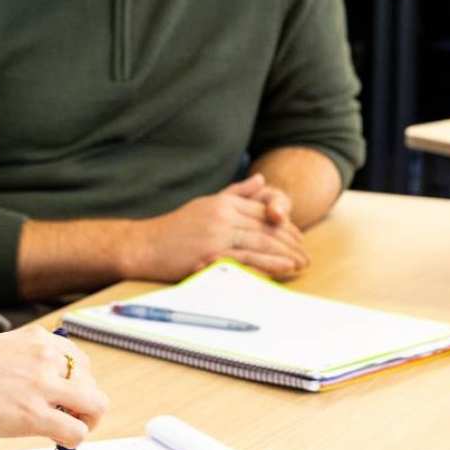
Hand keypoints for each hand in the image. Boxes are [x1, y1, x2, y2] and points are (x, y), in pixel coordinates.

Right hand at [0, 326, 107, 448]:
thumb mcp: (5, 350)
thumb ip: (32, 362)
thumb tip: (54, 388)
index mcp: (38, 338)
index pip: (79, 360)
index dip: (76, 382)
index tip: (65, 396)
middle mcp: (46, 356)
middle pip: (90, 381)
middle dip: (83, 401)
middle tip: (65, 415)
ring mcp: (42, 384)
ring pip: (95, 405)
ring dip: (85, 420)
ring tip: (65, 427)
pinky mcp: (35, 414)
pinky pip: (76, 431)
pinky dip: (74, 439)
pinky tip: (57, 439)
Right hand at [134, 174, 308, 281]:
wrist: (143, 246)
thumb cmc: (173, 229)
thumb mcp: (205, 204)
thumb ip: (235, 193)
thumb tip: (261, 180)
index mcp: (223, 203)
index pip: (263, 212)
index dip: (286, 226)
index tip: (298, 239)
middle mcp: (222, 216)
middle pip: (267, 228)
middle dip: (291, 243)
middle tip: (306, 256)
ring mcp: (216, 235)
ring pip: (261, 243)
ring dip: (286, 255)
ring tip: (301, 265)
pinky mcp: (211, 255)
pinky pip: (248, 260)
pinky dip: (270, 265)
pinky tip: (284, 270)